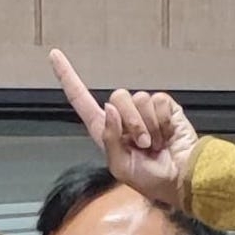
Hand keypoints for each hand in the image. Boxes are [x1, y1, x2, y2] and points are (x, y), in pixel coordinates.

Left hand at [49, 50, 200, 209]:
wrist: (181, 179)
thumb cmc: (150, 179)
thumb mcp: (120, 166)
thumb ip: (110, 138)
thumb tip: (109, 107)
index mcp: (106, 130)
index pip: (81, 100)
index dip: (67, 77)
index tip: (54, 55)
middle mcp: (123, 117)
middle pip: (117, 97)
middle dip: (131, 123)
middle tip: (143, 145)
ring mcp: (145, 110)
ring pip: (139, 99)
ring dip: (149, 125)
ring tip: (157, 144)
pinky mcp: (166, 107)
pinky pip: (159, 101)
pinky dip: (164, 121)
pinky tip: (168, 135)